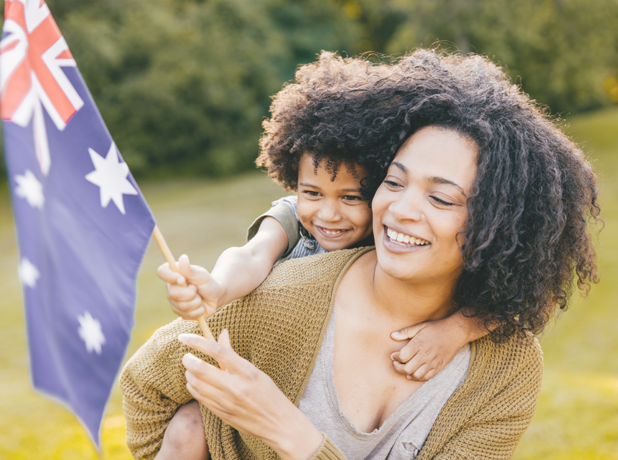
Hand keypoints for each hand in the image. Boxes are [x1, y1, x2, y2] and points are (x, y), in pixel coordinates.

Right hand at [157, 254, 222, 319]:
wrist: (216, 296)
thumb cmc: (208, 282)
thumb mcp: (201, 275)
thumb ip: (190, 269)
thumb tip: (183, 258)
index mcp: (174, 274)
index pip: (162, 272)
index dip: (170, 276)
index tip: (182, 279)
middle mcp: (171, 288)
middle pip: (173, 294)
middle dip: (190, 293)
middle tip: (197, 289)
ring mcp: (174, 302)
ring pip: (182, 306)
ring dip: (196, 302)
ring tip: (200, 297)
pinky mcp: (180, 313)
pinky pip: (188, 315)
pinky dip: (198, 311)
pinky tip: (200, 306)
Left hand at [179, 332, 322, 459]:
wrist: (277, 424)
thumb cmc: (268, 393)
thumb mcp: (254, 370)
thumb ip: (233, 354)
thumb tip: (222, 333)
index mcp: (246, 372)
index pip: (217, 351)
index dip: (198, 342)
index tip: (184, 337)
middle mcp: (235, 387)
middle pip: (201, 369)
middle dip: (188, 360)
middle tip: (186, 356)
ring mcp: (227, 402)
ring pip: (196, 384)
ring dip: (189, 374)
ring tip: (191, 369)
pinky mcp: (221, 414)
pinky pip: (200, 398)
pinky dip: (193, 387)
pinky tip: (194, 382)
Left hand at [389, 318, 466, 380]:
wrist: (455, 333)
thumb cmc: (436, 328)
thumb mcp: (420, 326)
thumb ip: (405, 332)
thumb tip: (392, 335)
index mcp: (418, 344)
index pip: (402, 356)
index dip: (395, 357)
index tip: (393, 355)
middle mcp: (425, 355)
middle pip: (407, 369)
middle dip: (398, 368)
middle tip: (396, 363)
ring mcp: (432, 363)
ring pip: (416, 375)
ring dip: (407, 374)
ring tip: (404, 369)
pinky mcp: (439, 367)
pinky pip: (426, 377)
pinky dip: (418, 378)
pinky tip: (413, 374)